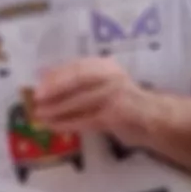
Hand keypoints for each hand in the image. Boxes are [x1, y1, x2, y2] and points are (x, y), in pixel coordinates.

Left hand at [28, 57, 144, 139]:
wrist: (153, 119)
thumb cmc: (123, 102)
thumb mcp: (102, 85)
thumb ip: (78, 81)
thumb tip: (43, 76)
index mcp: (106, 66)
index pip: (77, 66)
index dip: (55, 75)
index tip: (38, 84)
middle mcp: (112, 76)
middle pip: (78, 79)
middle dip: (55, 89)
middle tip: (37, 99)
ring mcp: (116, 95)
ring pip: (80, 101)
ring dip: (57, 109)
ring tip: (41, 115)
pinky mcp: (117, 115)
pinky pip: (86, 119)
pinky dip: (68, 123)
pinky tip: (54, 126)